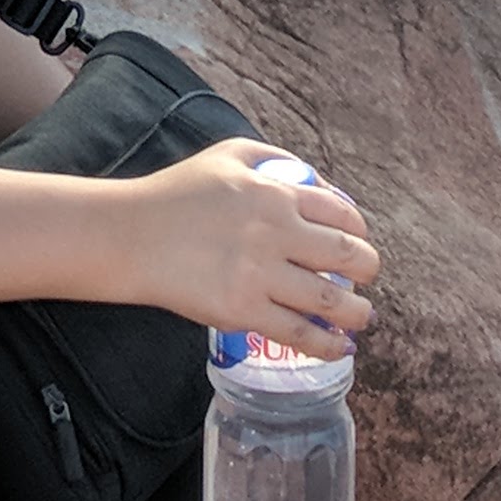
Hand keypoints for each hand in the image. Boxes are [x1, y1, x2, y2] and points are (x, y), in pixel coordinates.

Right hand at [135, 139, 379, 354]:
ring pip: (331, 300)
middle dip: (368, 270)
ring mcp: (259, 275)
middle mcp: (275, 234)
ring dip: (357, 312)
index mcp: (276, 194)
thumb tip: (317, 182)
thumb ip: (276, 159)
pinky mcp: (242, 312)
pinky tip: (339, 347)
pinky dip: (328, 344)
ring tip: (360, 317)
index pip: (342, 215)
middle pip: (348, 256)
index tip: (358, 243)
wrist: (132, 235)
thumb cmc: (177, 193)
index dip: (359, 232)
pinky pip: (298, 333)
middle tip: (366, 279)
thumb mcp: (229, 153)